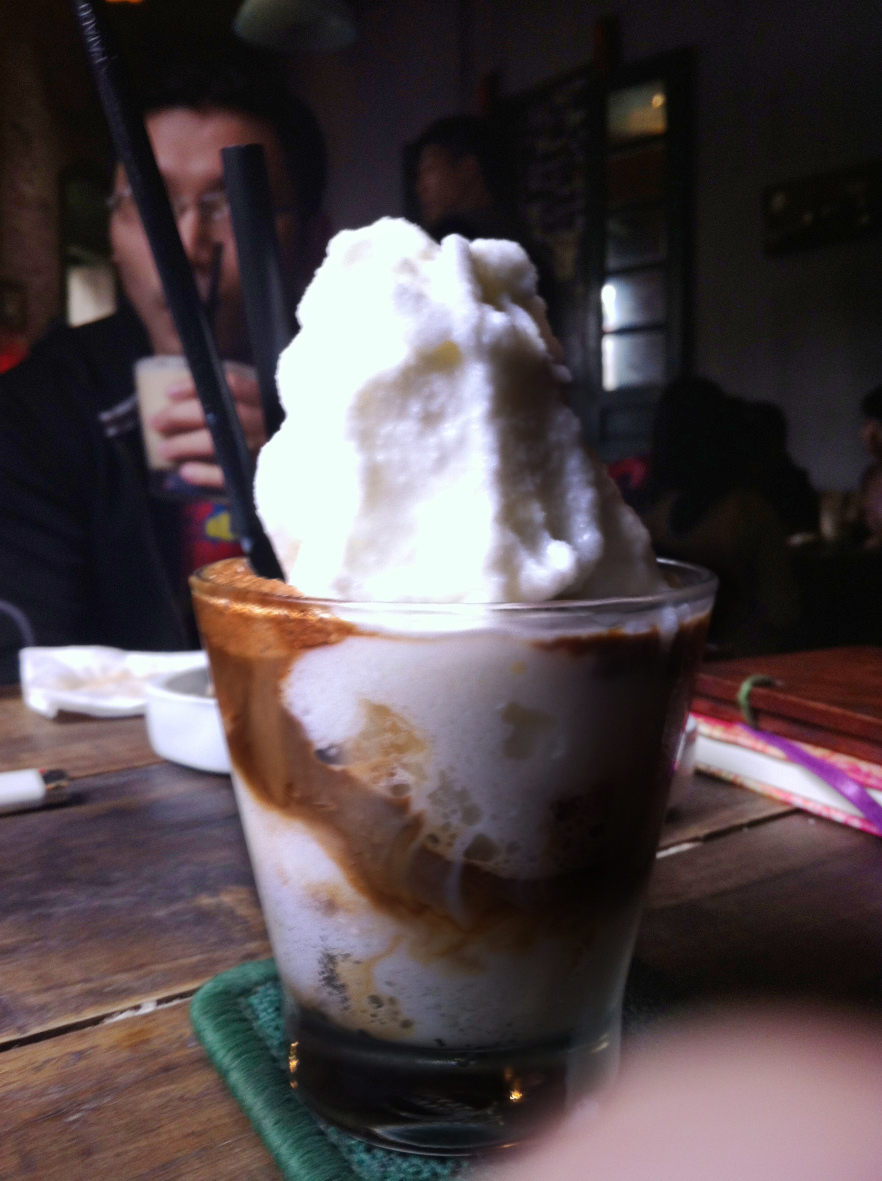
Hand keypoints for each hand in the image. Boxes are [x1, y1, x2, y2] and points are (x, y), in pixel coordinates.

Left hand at [150, 368, 266, 489]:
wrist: (305, 477)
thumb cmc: (272, 434)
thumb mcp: (261, 410)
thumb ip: (238, 400)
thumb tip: (186, 396)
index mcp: (266, 400)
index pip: (230, 384)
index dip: (197, 386)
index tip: (169, 392)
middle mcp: (266, 421)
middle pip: (222, 411)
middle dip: (182, 415)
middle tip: (157, 422)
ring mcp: (266, 449)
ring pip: (221, 441)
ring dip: (187, 444)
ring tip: (164, 449)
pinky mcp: (262, 476)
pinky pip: (231, 474)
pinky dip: (206, 474)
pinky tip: (186, 472)